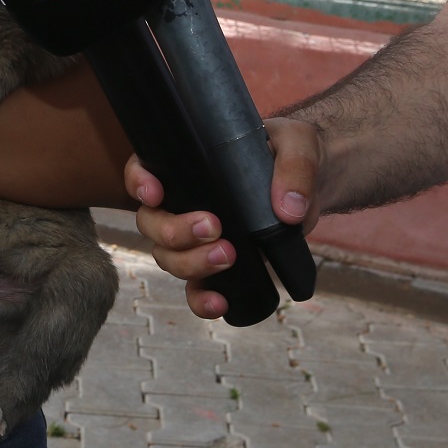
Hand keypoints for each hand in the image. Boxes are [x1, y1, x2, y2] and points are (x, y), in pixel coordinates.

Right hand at [123, 118, 320, 319]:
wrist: (309, 186)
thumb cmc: (290, 153)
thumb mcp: (297, 144)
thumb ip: (295, 167)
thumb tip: (288, 210)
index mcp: (185, 164)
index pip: (143, 170)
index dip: (138, 182)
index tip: (155, 193)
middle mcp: (180, 202)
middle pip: (151, 222)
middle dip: (174, 231)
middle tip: (213, 227)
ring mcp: (195, 239)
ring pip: (168, 257)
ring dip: (191, 263)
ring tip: (229, 256)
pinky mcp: (216, 266)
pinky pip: (195, 289)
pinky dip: (201, 300)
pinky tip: (221, 303)